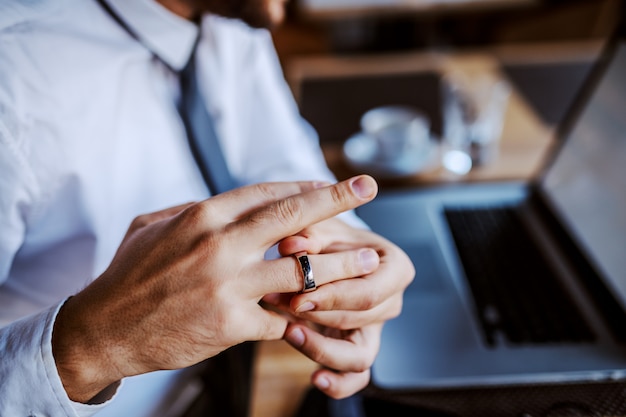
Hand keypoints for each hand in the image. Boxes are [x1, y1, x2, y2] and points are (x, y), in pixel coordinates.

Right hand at [51, 175, 378, 402]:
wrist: (106, 329)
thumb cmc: (130, 274)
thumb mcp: (152, 226)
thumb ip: (193, 210)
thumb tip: (228, 203)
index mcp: (204, 216)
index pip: (267, 193)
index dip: (305, 188)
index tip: (331, 184)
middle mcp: (221, 244)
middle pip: (292, 217)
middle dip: (336, 200)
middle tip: (369, 188)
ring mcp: (230, 285)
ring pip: (301, 269)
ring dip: (339, 265)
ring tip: (368, 259)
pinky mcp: (233, 323)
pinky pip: (282, 316)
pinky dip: (298, 315)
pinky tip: (314, 314)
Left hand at [264, 217, 414, 397]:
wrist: (330, 250)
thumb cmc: (331, 237)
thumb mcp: (321, 228)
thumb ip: (308, 235)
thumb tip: (292, 247)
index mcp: (395, 267)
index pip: (369, 291)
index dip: (334, 298)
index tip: (300, 297)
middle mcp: (392, 300)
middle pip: (359, 319)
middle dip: (318, 315)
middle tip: (282, 306)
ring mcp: (377, 327)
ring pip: (360, 354)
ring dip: (322, 348)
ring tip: (290, 333)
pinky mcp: (359, 346)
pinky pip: (356, 377)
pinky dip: (339, 384)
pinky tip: (315, 378)